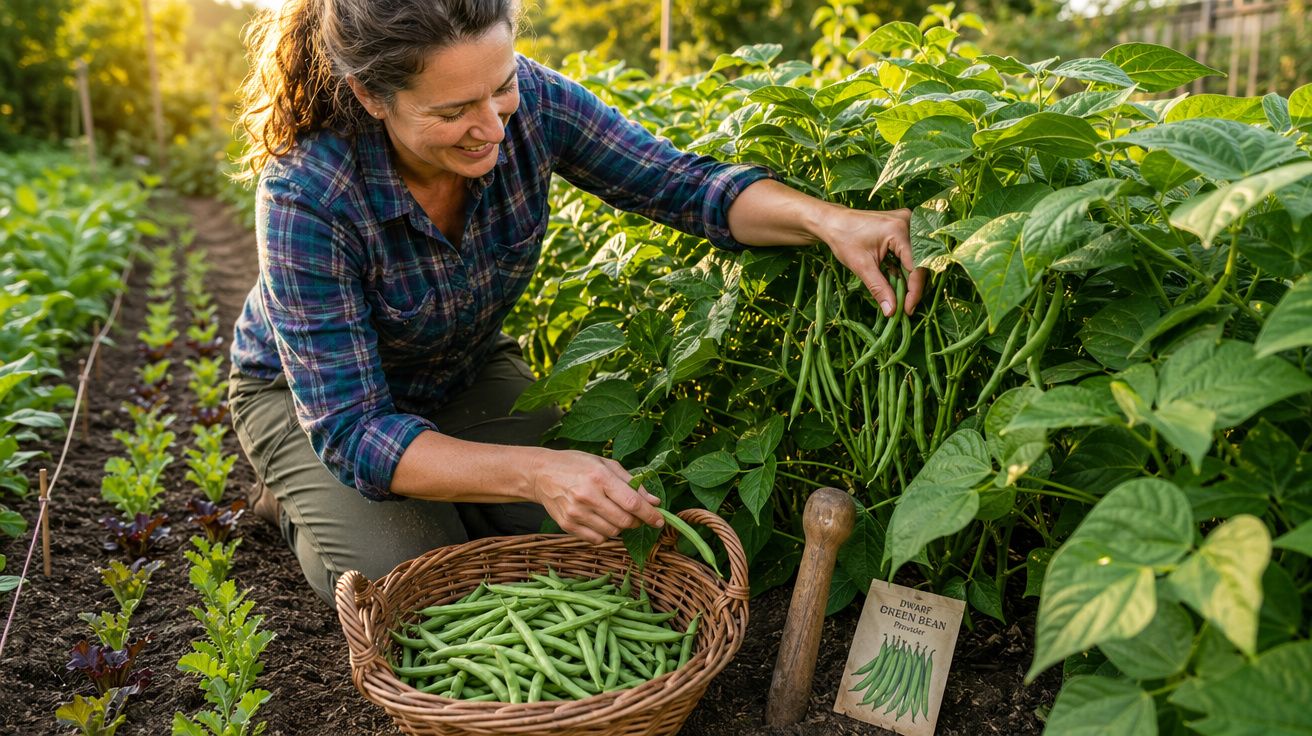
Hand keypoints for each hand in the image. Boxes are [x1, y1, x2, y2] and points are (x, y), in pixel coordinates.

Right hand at [526, 448, 663, 543]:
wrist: (541, 474)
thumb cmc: (577, 465)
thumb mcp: (606, 464)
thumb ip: (632, 483)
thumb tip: (654, 501)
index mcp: (599, 477)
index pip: (632, 503)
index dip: (650, 515)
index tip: (660, 521)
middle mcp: (587, 496)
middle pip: (624, 521)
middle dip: (637, 521)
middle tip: (637, 515)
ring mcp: (576, 513)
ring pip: (612, 533)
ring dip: (620, 527)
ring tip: (614, 513)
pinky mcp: (567, 525)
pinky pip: (596, 539)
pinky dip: (604, 534)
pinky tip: (600, 520)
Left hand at [816, 206, 925, 316]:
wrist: (834, 222)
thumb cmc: (844, 239)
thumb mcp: (861, 266)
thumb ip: (879, 288)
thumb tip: (891, 311)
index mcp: (899, 229)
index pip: (916, 265)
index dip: (914, 291)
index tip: (908, 310)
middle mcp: (908, 222)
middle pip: (920, 262)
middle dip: (913, 286)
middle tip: (906, 307)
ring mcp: (908, 222)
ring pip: (917, 258)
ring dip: (910, 279)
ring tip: (902, 298)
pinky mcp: (904, 226)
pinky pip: (911, 251)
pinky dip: (905, 268)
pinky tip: (898, 282)